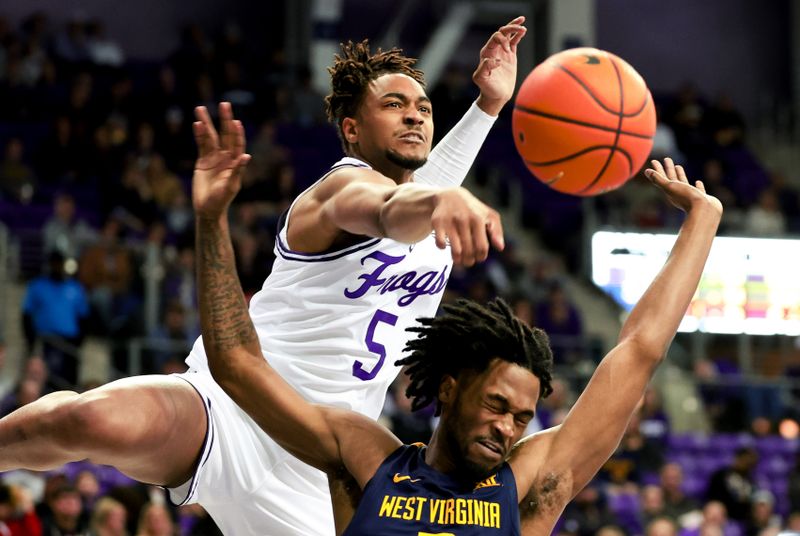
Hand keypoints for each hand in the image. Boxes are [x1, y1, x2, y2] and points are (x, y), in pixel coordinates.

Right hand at [192, 102, 250, 219]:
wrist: (207, 209)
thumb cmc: (221, 200)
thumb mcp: (230, 186)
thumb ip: (237, 170)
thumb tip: (246, 156)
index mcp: (235, 163)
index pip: (237, 143)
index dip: (237, 133)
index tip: (236, 121)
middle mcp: (226, 158)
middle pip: (225, 135)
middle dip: (224, 120)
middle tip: (224, 104)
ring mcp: (214, 158)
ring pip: (210, 137)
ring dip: (206, 124)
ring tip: (200, 109)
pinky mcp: (202, 161)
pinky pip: (201, 145)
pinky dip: (199, 135)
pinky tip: (196, 124)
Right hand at [431, 188, 503, 265]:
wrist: (450, 196)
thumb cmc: (473, 210)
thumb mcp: (489, 216)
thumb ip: (496, 231)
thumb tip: (500, 248)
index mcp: (478, 219)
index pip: (481, 247)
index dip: (481, 257)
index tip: (478, 257)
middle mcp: (464, 219)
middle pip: (469, 251)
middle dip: (469, 261)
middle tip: (468, 261)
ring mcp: (450, 221)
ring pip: (456, 251)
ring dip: (457, 260)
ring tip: (459, 260)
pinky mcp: (437, 222)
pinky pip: (440, 243)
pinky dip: (442, 248)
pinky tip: (445, 245)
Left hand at [474, 16, 526, 115]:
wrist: (496, 96)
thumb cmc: (487, 89)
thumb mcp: (482, 79)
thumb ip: (484, 68)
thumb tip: (495, 60)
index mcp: (487, 53)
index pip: (495, 37)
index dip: (502, 40)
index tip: (508, 51)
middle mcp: (494, 50)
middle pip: (502, 32)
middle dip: (511, 28)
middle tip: (521, 28)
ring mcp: (502, 52)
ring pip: (508, 34)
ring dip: (515, 27)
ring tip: (523, 23)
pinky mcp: (510, 55)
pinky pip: (514, 41)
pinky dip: (518, 35)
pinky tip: (523, 31)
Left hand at [644, 158, 722, 214]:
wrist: (704, 212)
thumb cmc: (686, 198)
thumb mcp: (670, 187)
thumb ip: (658, 180)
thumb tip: (646, 171)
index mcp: (670, 191)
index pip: (662, 177)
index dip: (658, 169)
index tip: (654, 160)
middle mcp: (679, 193)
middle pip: (672, 178)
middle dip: (668, 168)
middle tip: (667, 159)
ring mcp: (690, 196)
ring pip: (684, 183)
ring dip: (680, 175)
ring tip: (678, 166)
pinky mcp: (701, 198)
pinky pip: (698, 190)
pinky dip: (697, 186)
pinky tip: (698, 182)